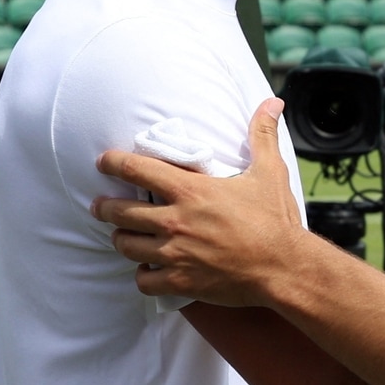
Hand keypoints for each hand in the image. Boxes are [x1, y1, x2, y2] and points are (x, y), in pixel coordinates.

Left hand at [90, 97, 309, 306]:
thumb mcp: (269, 172)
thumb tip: (273, 103)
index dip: (114, 162)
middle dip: (105, 207)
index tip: (103, 161)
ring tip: (123, 236)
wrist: (283, 267)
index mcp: (191, 191)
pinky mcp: (180, 281)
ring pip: (126, 246)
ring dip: (122, 240)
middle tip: (100, 205)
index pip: (137, 169)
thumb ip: (262, 135)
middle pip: (120, 212)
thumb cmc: (275, 219)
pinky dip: (144, 275)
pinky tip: (148, 270)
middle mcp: (175, 221)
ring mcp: (174, 253)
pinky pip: (144, 280)